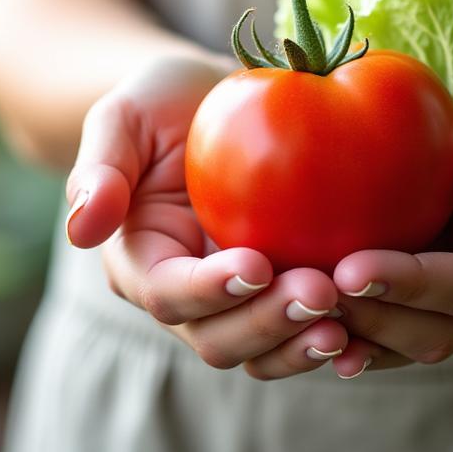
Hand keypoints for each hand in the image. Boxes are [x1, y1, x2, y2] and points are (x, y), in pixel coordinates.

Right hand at [65, 57, 345, 379]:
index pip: (167, 295)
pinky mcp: (283, 294)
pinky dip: (334, 336)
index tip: (255, 264)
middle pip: (218, 338)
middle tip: (322, 291)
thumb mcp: (122, 115)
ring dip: (301, 344)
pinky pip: (304, 332)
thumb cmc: (161, 101)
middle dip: (267, 324)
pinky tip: (373, 325)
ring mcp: (238, 302)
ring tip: (348, 323)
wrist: (213, 102)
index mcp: (140, 262)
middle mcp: (187, 297)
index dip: (209, 290)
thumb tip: (79, 229)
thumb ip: (101, 168)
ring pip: (263, 350)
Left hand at [326, 61, 452, 377]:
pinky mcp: (444, 276)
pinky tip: (304, 319)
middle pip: (436, 329)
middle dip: (371, 320)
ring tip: (294, 315)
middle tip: (304, 295)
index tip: (350, 269)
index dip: (409, 284)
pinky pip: (399, 316)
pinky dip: (356, 325)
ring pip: (413, 337)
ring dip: (357, 334)